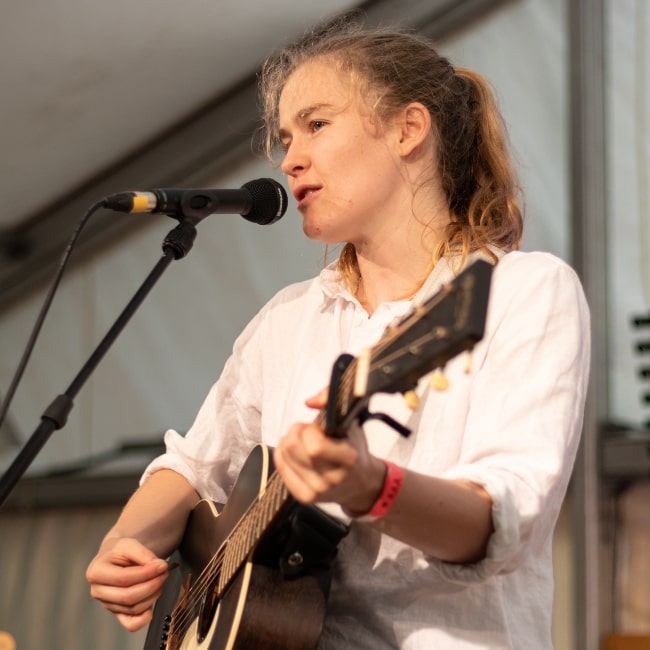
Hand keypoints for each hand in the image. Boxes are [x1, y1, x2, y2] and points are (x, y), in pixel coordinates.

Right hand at [86, 537, 169, 630]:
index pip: (123, 578)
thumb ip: (143, 553)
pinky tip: (152, 603)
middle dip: (152, 585)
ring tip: (161, 580)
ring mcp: (107, 605)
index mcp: (96, 572)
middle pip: (128, 596)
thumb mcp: (129, 543)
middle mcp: (98, 591)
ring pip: (133, 608)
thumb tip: (158, 566)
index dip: (146, 573)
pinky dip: (145, 618)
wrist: (116, 558)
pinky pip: (131, 624)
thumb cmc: (120, 552)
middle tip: (164, 573)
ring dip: (153, 595)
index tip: (163, 565)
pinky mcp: (117, 614)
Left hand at [273, 390, 385, 513]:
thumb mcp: (351, 421)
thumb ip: (332, 401)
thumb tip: (310, 402)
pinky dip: (283, 456)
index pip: (315, 446)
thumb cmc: (354, 448)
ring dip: (288, 442)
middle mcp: (332, 478)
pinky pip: (281, 469)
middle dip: (296, 431)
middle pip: (292, 448)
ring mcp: (317, 491)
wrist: (361, 483)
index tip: (317, 426)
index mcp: (348, 458)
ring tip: (302, 441)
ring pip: (284, 456)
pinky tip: (295, 453)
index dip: (310, 430)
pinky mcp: (305, 498)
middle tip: (306, 430)